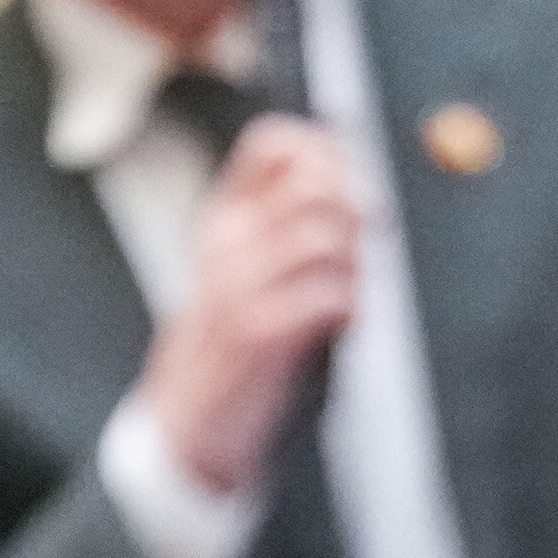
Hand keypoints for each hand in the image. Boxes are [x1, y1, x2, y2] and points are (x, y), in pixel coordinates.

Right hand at [139, 115, 358, 490]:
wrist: (191, 414)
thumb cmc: (235, 335)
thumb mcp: (246, 264)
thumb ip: (286, 220)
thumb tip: (354, 179)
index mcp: (225, 215)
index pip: (273, 144)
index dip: (325, 150)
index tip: (353, 179)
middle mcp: (227, 241)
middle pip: (313, 187)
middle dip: (356, 210)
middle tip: (367, 241)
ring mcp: (238, 285)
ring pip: (327, 239)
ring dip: (356, 266)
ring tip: (348, 291)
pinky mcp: (258, 331)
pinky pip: (328, 297)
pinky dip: (350, 309)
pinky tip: (339, 325)